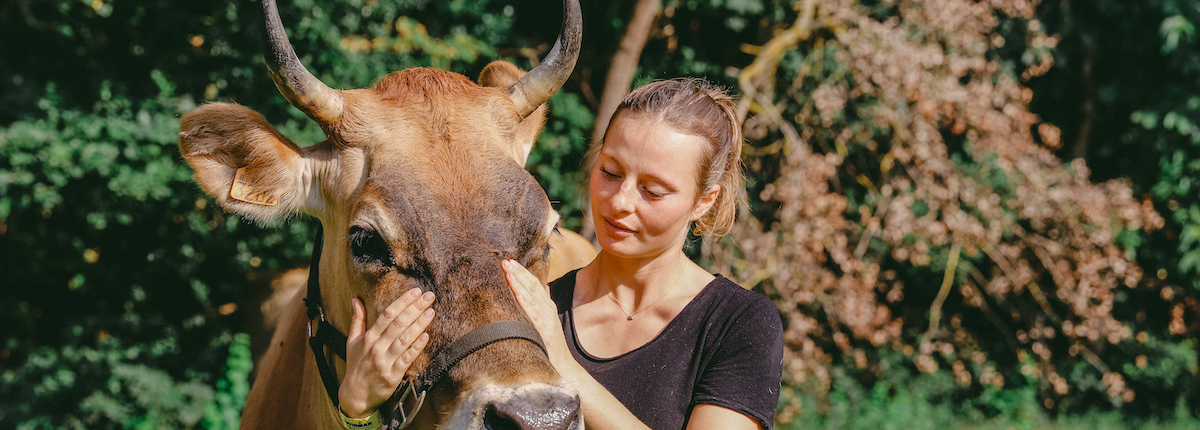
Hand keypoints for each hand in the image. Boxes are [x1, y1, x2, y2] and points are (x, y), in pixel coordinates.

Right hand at [338, 288, 434, 418]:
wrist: (355, 395)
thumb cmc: (356, 366)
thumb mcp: (352, 342)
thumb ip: (357, 320)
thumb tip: (356, 300)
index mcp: (368, 338)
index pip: (387, 315)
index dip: (402, 302)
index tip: (415, 292)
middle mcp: (376, 347)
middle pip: (398, 323)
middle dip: (415, 308)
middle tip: (429, 296)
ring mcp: (385, 361)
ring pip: (404, 339)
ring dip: (419, 324)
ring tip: (431, 312)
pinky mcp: (393, 375)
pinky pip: (407, 359)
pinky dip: (416, 347)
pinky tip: (426, 336)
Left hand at [502, 259, 571, 368]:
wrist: (564, 367)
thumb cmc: (550, 346)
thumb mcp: (544, 323)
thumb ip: (538, 308)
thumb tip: (531, 294)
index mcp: (547, 306)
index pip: (534, 284)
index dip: (522, 272)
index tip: (510, 261)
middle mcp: (548, 309)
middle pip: (532, 286)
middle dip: (518, 272)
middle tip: (505, 260)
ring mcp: (547, 320)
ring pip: (531, 297)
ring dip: (519, 283)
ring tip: (508, 271)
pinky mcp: (544, 331)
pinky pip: (533, 315)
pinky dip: (525, 303)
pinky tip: (517, 294)